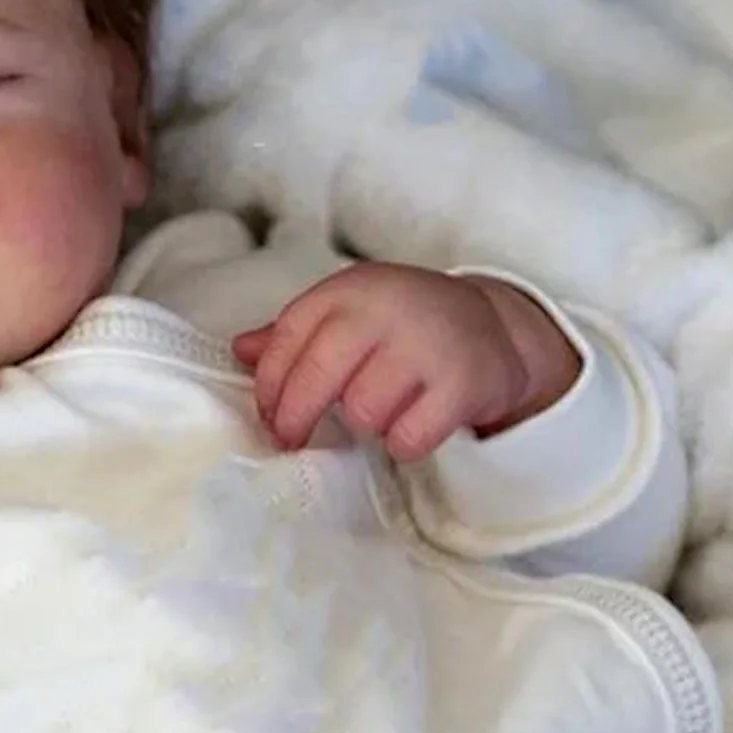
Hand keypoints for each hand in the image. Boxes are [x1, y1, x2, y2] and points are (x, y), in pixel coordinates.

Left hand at [231, 263, 580, 457]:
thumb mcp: (349, 315)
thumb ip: (296, 335)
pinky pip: (408, 436)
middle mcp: (385, 309)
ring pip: (364, 412)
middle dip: (295, 418)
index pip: (288, 338)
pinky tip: (411, 425)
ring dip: (364, 425)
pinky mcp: (462, 383)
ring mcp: (426, 344)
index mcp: (349, 290)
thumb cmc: (402, 327)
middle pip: (317, 375)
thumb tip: (241, 350)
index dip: (269, 386)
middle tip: (291, 440)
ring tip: (379, 412)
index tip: (268, 416)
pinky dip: (403, 442)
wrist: (492, 325)